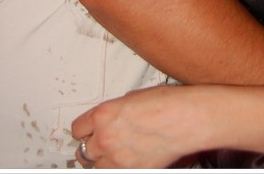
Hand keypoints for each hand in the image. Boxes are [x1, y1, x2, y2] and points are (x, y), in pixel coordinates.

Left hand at [72, 87, 195, 168]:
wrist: (186, 118)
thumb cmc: (167, 103)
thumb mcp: (133, 97)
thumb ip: (115, 110)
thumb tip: (113, 118)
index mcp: (104, 114)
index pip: (77, 129)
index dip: (84, 130)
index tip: (86, 131)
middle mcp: (106, 137)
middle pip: (82, 151)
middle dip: (90, 147)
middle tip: (98, 144)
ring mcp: (117, 158)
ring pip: (95, 167)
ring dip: (101, 161)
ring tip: (111, 154)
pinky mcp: (131, 171)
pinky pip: (113, 172)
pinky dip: (116, 167)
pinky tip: (125, 160)